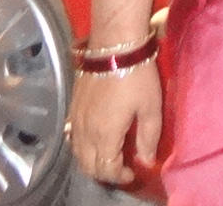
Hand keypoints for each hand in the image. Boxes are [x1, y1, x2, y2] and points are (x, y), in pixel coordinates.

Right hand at [66, 56, 160, 186]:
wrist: (114, 45)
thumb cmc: (137, 75)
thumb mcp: (151, 106)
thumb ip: (149, 137)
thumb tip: (146, 161)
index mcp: (104, 134)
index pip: (106, 169)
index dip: (120, 177)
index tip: (133, 173)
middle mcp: (85, 132)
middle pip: (88, 166)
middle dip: (104, 173)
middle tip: (121, 168)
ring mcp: (75, 119)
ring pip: (77, 153)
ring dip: (92, 161)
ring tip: (109, 156)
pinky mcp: (72, 107)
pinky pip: (72, 137)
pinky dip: (82, 147)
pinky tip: (94, 139)